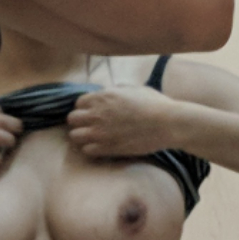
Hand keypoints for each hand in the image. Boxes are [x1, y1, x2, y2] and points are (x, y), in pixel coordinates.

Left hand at [65, 84, 191, 158]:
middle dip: (80, 122)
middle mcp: (97, 114)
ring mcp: (100, 132)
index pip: (78, 103)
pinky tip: (101, 147)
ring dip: (82, 136)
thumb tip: (108, 92)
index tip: (93, 112)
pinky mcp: (107, 148)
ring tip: (93, 137)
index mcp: (103, 97)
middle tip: (90, 125)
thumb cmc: (154, 103)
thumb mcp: (134, 88)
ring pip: (74, 136)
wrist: (166, 123)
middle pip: (72, 119)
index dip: (85, 108)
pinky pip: (86, 150)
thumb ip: (116, 90)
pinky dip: (91, 149)